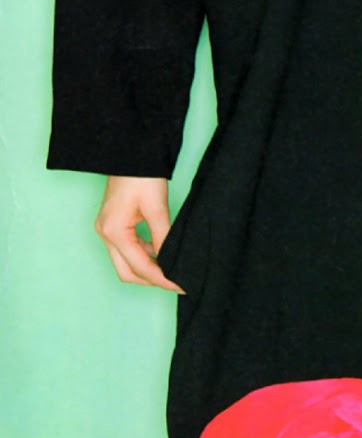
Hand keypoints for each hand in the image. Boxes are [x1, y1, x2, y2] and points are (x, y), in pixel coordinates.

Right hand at [94, 175, 184, 291]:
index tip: (180, 286)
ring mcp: (106, 229)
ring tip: (172, 269)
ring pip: (125, 262)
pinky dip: (143, 254)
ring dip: (147, 268)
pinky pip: (126, 248)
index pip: (140, 267)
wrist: (130, 151)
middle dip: (151, 280)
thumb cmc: (142, 175)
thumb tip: (171, 261)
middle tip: (176, 282)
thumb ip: (163, 237)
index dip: (161, 279)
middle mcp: (105, 234)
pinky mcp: (112, 224)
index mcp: (114, 232)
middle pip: (127, 272)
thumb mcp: (157, 207)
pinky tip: (160, 252)